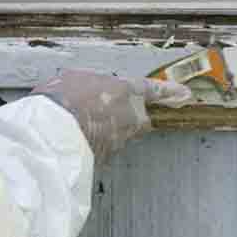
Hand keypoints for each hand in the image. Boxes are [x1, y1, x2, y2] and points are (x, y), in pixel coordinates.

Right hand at [34, 70, 194, 157]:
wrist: (51, 135)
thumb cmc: (61, 101)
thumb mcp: (74, 78)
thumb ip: (90, 83)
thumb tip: (85, 87)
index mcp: (125, 91)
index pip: (154, 90)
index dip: (170, 92)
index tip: (186, 95)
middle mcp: (130, 117)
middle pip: (140, 118)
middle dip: (129, 116)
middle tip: (109, 112)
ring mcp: (119, 140)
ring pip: (119, 134)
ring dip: (105, 130)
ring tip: (78, 123)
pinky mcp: (106, 158)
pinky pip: (102, 147)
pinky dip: (92, 143)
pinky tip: (73, 138)